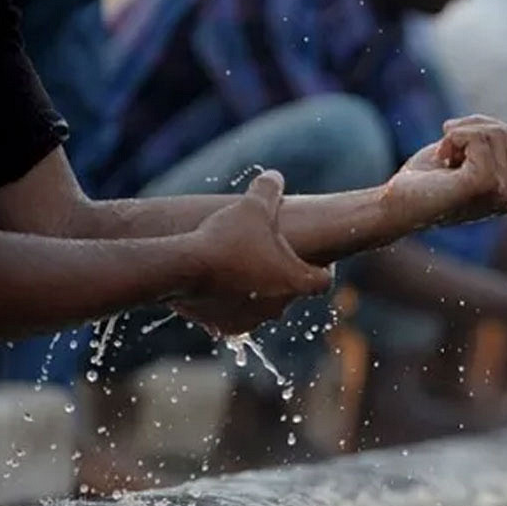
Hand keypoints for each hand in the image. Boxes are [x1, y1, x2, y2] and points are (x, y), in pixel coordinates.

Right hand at [179, 171, 331, 335]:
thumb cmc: (227, 237)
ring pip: (260, 304)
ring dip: (255, 289)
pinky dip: (228, 302)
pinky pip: (232, 314)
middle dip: (281, 273)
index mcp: (296, 281)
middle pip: (288, 290)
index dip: (323, 268)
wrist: (184, 268)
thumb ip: (269, 190)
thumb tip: (274, 177)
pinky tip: (216, 283)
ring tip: (238, 265)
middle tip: (266, 252)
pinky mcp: (225, 328)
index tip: (315, 258)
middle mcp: (278, 308)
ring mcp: (251, 321)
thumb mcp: (254, 205)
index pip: (322, 280)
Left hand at [387, 115, 506, 226]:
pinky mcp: (483, 185)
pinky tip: (442, 156)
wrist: (395, 205)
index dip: (478, 131)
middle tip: (445, 152)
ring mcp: (500, 194)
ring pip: (495, 134)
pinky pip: (479, 140)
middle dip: (471, 129)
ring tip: (443, 157)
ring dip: (460, 134)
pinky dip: (456, 137)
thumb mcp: (463, 157)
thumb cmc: (424, 182)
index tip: (452, 153)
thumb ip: (490, 147)